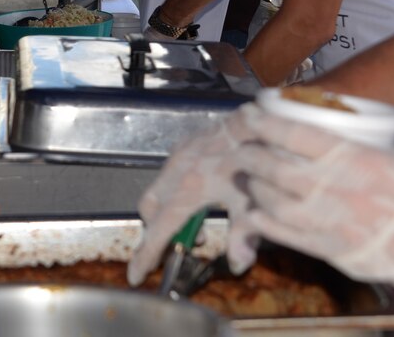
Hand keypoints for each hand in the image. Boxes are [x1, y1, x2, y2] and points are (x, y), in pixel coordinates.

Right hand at [127, 105, 264, 285]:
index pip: (158, 231)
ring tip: (199, 224)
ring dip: (168, 212)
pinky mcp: (184, 146)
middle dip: (155, 232)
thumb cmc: (256, 159)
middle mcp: (175, 172)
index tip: (135, 274)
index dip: (145, 255)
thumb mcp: (253, 202)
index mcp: (188, 190)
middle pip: (149, 210)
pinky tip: (202, 197)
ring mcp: (178, 156)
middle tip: (177, 246)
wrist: (258, 120)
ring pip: (156, 191)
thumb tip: (239, 264)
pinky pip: (167, 175)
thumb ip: (244, 236)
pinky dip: (174, 193)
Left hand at [232, 110, 393, 311]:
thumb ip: (352, 150)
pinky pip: (286, 235)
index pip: (292, 133)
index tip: (248, 114)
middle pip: (275, 166)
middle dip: (253, 154)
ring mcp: (331, 222)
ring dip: (256, 187)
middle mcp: (335, 188)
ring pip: (273, 201)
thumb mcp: (391, 154)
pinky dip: (265, 222)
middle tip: (243, 148)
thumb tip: (324, 140)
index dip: (264, 122)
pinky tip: (256, 213)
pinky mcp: (333, 251)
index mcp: (352, 157)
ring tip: (252, 178)